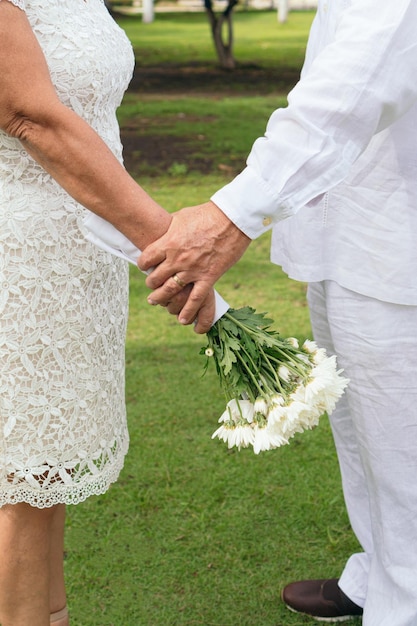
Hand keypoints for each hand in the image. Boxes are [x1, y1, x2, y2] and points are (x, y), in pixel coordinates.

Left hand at [138, 201, 250, 330]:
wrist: (231, 219)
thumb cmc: (206, 214)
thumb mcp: (181, 217)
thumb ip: (169, 229)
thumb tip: (162, 230)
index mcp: (168, 243)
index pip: (146, 260)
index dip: (143, 264)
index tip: (145, 266)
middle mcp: (177, 259)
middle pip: (156, 277)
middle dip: (151, 283)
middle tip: (151, 285)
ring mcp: (192, 270)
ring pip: (170, 290)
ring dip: (161, 298)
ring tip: (156, 302)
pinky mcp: (208, 277)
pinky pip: (195, 299)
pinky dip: (188, 311)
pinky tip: (182, 319)